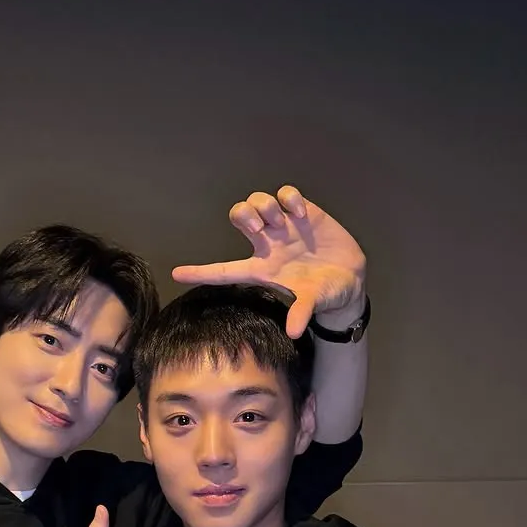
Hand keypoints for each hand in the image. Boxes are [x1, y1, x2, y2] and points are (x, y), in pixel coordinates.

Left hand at [173, 185, 366, 337]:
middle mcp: (269, 245)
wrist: (351, 278)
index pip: (225, 270)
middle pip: (240, 218)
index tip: (176, 274)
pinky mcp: (304, 213)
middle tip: (257, 226)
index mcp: (263, 269)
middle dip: (243, 215)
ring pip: (259, 203)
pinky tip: (301, 213)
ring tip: (281, 220)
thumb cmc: (326, 293)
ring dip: (264, 206)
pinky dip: (290, 199)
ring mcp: (285, 227)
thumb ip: (302, 311)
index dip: (201, 272)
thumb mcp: (314, 302)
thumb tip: (295, 331)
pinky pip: (287, 195)